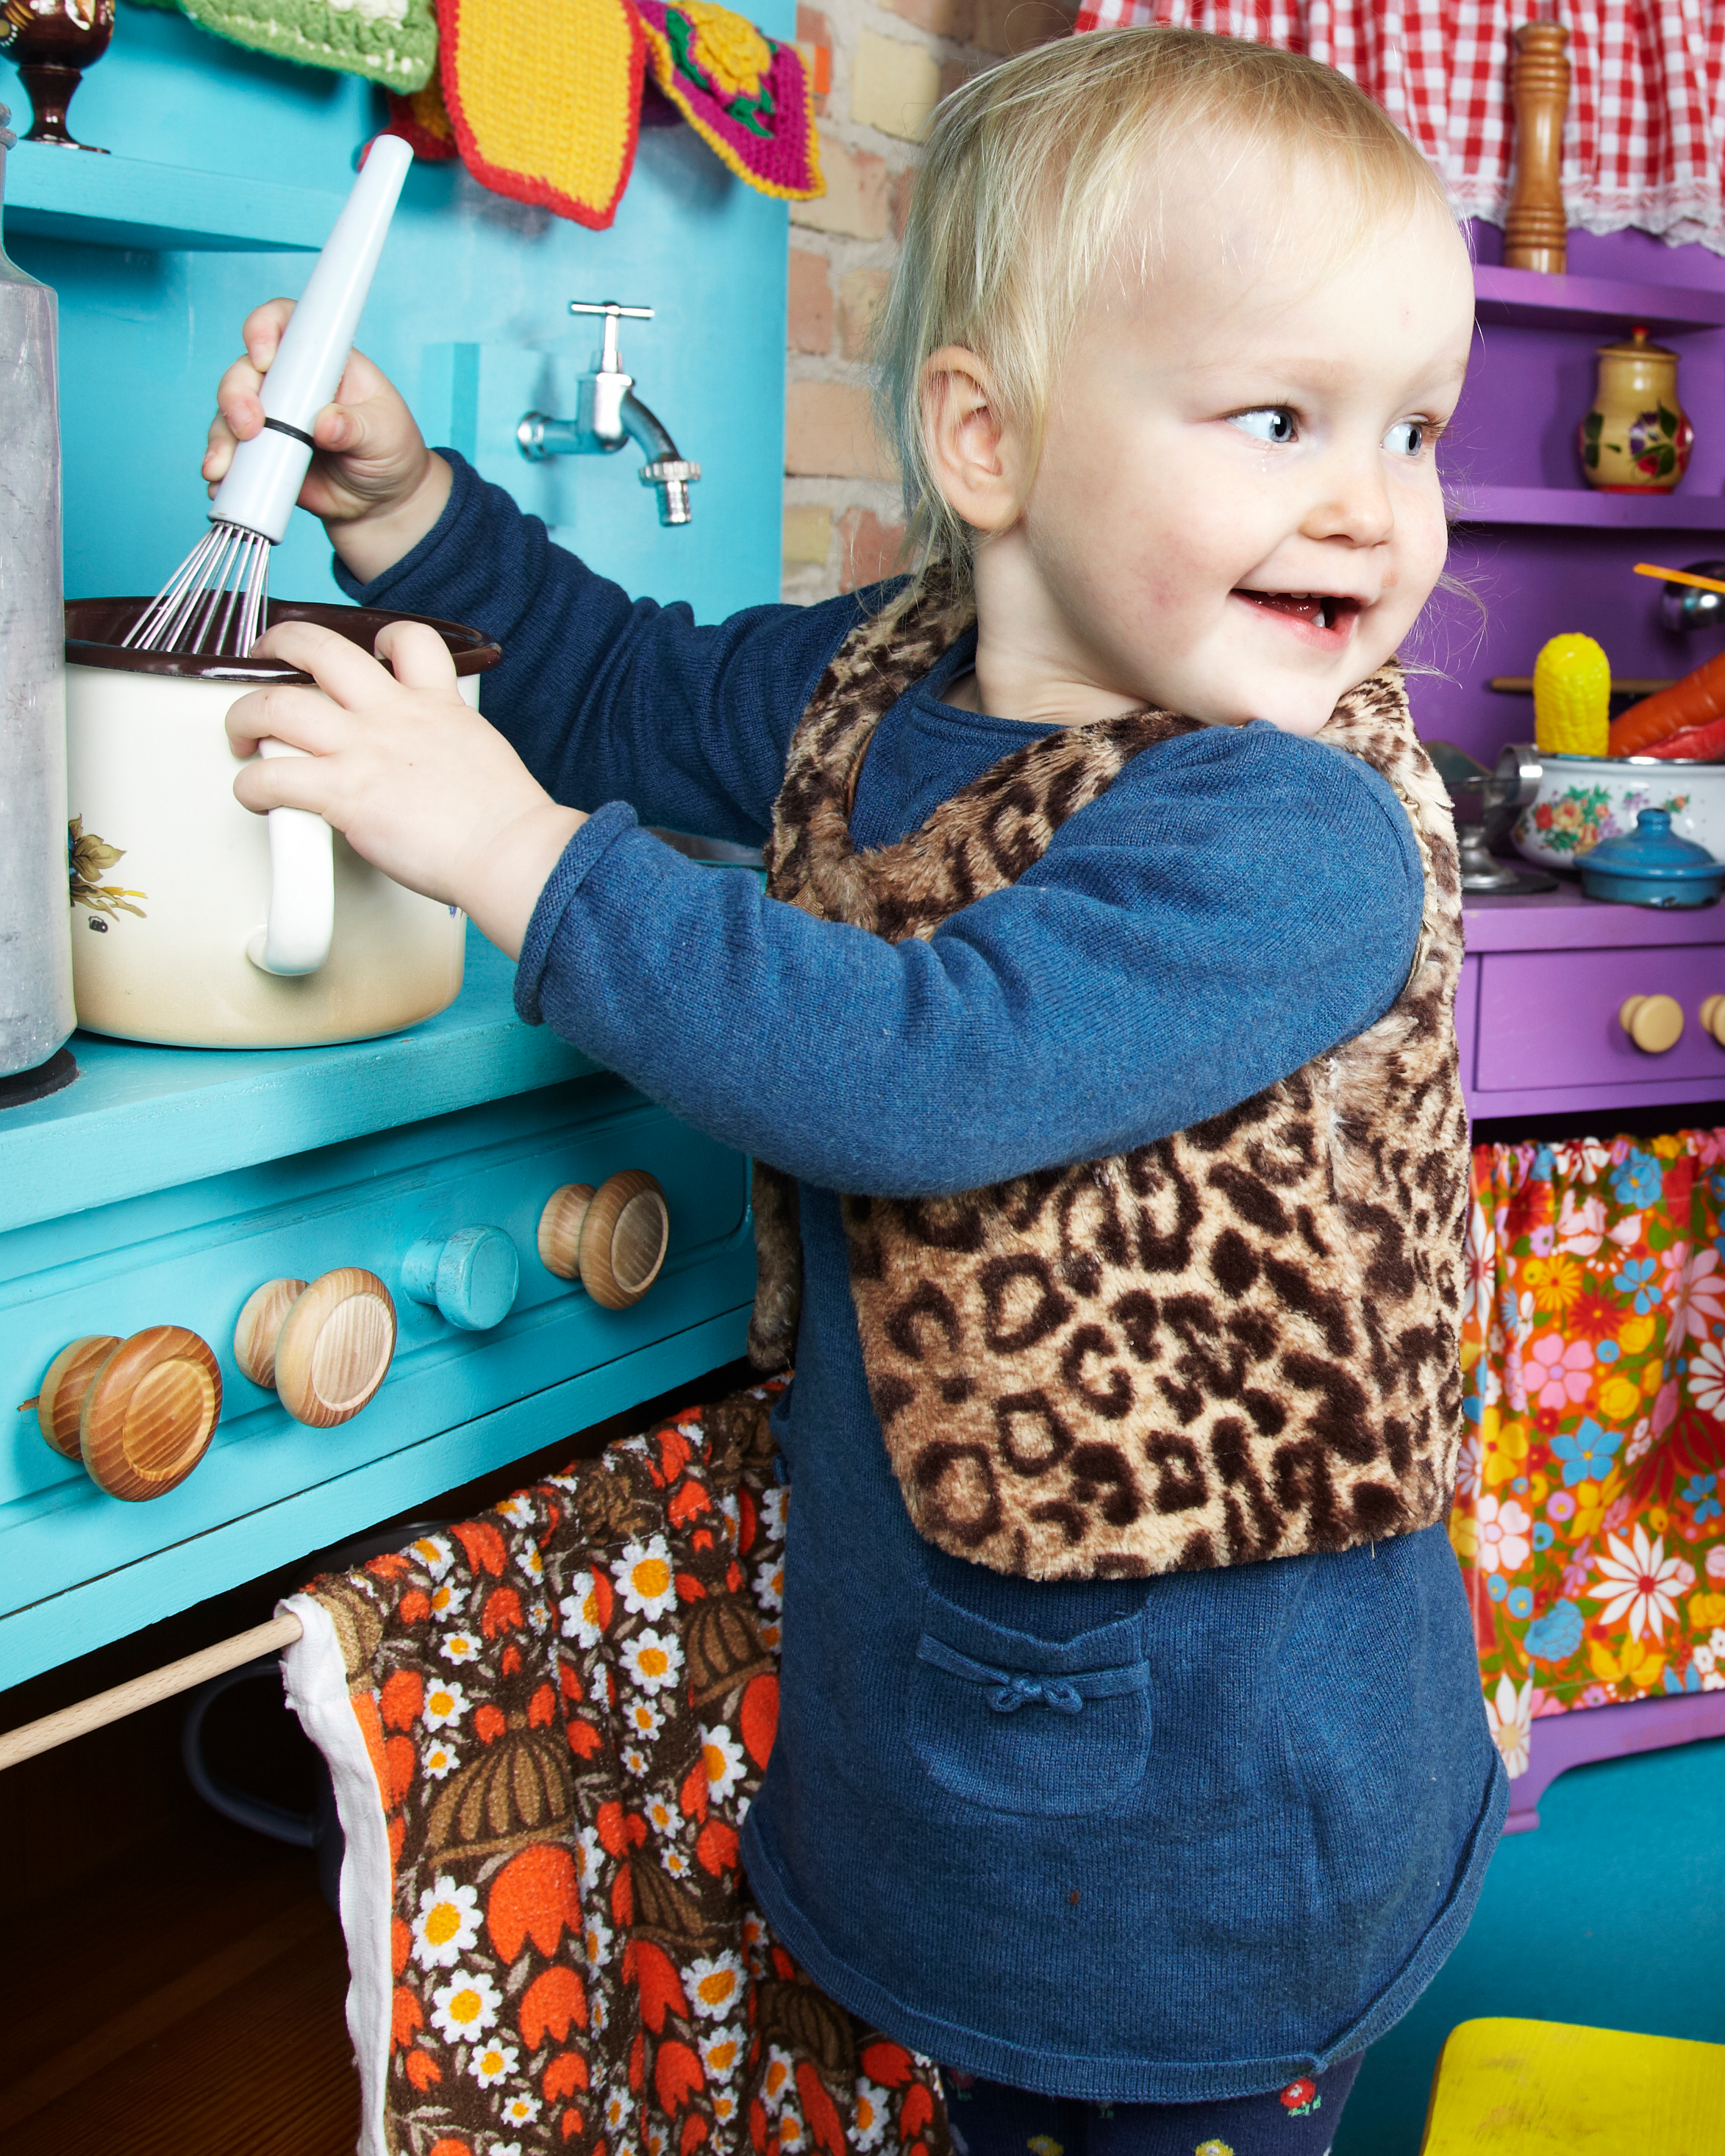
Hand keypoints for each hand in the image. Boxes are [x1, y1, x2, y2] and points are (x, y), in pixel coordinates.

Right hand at [205, 299, 452, 583]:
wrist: (383, 502)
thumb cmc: (390, 451)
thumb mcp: (386, 434)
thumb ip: (356, 427)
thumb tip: (325, 425)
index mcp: (324, 361)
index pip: (286, 324)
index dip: (265, 329)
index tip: (264, 358)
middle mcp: (290, 382)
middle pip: (245, 370)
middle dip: (237, 395)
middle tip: (249, 427)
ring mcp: (272, 417)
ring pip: (229, 412)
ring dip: (222, 436)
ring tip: (223, 466)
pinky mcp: (261, 453)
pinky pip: (232, 453)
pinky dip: (223, 467)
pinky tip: (221, 482)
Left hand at [227, 619, 584, 959]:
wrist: (508, 850)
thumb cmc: (505, 820)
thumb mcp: (482, 752)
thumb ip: (445, 743)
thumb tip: (425, 763)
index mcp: (433, 702)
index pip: (406, 638)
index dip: (378, 636)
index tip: (363, 653)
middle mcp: (391, 713)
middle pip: (319, 648)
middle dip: (279, 644)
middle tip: (264, 659)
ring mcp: (362, 749)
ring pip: (276, 703)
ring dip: (243, 715)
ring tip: (239, 733)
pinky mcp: (342, 792)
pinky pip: (270, 776)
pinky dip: (249, 785)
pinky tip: (255, 796)